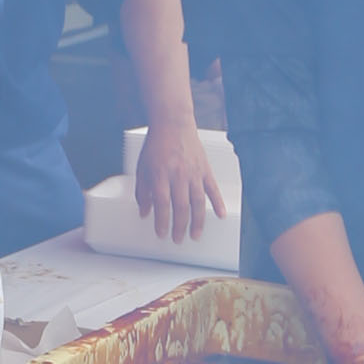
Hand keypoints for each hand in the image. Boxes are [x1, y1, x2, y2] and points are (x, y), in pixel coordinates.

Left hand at [133, 120, 229, 243]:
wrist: (173, 124)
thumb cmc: (157, 145)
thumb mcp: (143, 168)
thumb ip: (143, 192)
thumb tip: (144, 212)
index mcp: (161, 176)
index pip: (163, 205)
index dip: (162, 222)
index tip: (161, 234)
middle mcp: (178, 176)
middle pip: (181, 207)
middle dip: (179, 227)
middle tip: (177, 239)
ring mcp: (194, 173)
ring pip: (198, 202)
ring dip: (197, 221)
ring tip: (195, 235)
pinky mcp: (205, 169)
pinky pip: (213, 189)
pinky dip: (217, 203)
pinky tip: (220, 215)